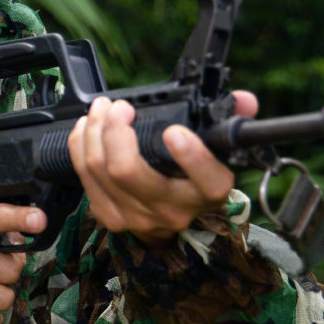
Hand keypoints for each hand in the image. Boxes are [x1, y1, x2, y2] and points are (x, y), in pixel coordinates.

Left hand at [68, 90, 257, 245]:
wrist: (171, 224)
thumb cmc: (192, 180)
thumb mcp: (217, 155)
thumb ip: (228, 122)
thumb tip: (243, 99)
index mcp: (208, 192)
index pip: (207, 180)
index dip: (191, 156)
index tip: (175, 131)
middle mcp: (172, 210)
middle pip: (128, 170)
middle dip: (115, 130)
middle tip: (120, 107)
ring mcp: (135, 217)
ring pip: (99, 169)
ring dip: (93, 131)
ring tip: (101, 110)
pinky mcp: (108, 216)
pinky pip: (83, 176)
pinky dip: (80, 146)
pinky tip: (87, 128)